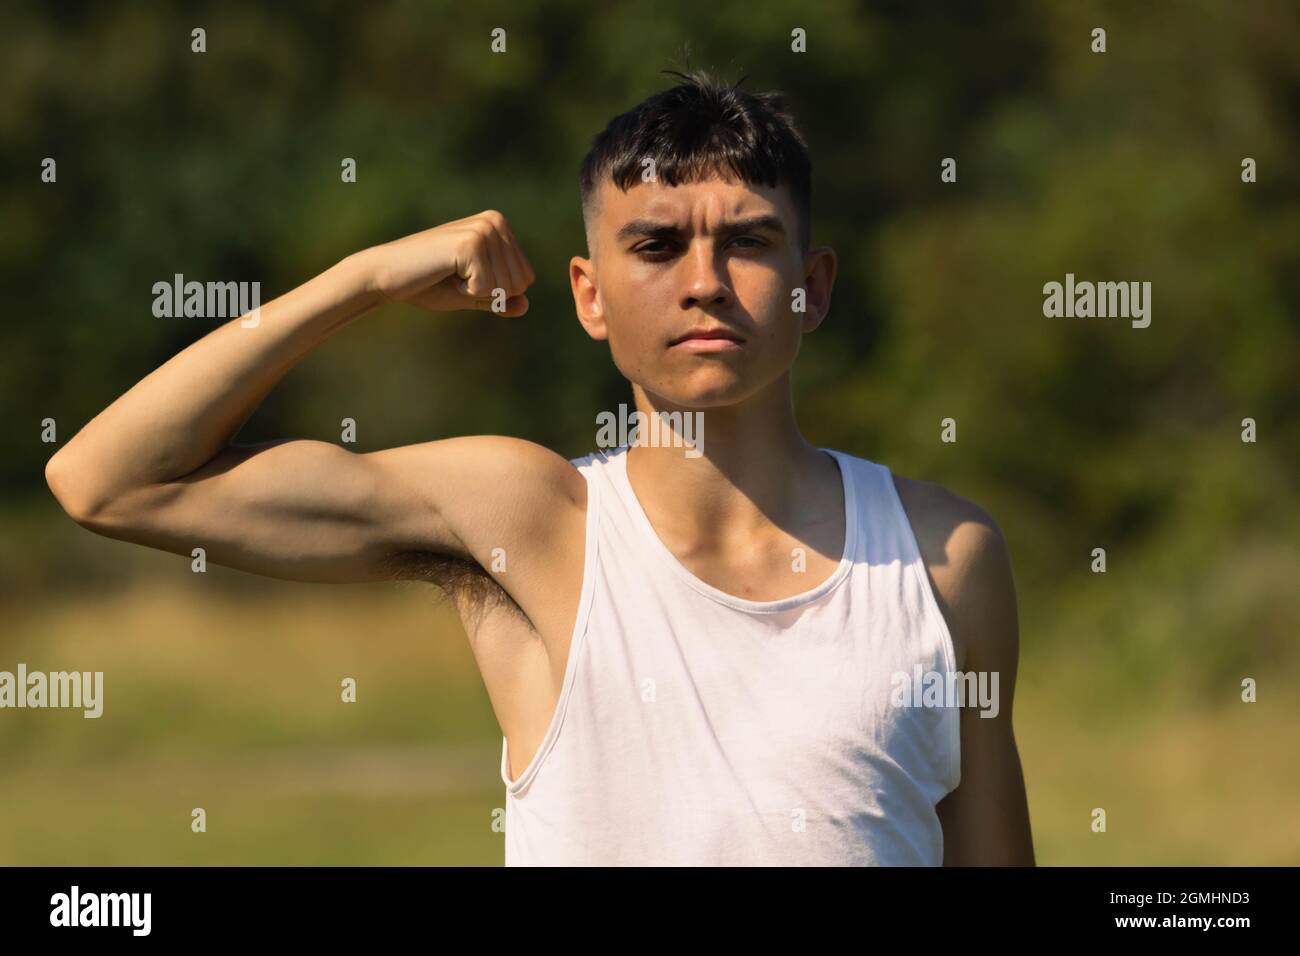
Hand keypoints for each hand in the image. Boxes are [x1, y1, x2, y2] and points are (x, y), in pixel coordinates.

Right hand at [362, 210, 535, 314]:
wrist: (388, 276)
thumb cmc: (428, 284)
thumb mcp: (472, 294)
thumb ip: (500, 299)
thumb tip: (526, 306)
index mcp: (499, 226)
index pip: (525, 279)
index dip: (495, 291)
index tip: (465, 277)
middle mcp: (495, 222)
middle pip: (519, 284)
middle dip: (489, 292)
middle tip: (456, 277)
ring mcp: (483, 230)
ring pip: (506, 287)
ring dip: (476, 291)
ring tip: (450, 273)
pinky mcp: (470, 244)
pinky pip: (488, 289)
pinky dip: (466, 291)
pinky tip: (445, 273)